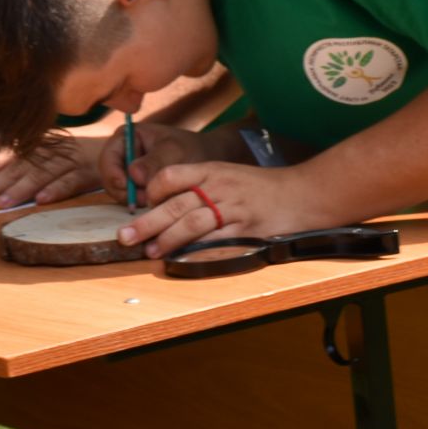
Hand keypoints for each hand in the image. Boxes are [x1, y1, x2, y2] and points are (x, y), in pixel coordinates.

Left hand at [0, 132, 99, 208]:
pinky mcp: (87, 173)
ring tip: (2, 203)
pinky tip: (42, 200)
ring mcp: (68, 160)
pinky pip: (71, 181)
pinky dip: (57, 189)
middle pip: (18, 167)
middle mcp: (48, 150)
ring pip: (41, 174)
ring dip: (21, 189)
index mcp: (35, 144)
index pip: (6, 157)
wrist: (112, 147)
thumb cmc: (69, 153)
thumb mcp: (41, 146)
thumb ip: (12, 147)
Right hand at [98, 121, 236, 206]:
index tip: (128, 189)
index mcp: (126, 137)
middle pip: (110, 178)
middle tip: (145, 201)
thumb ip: (154, 161)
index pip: (108, 158)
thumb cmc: (190, 148)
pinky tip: (156, 204)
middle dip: (125, 192)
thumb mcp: (174, 151)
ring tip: (155, 201)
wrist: (206, 160)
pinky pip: (130, 199)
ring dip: (134, 200)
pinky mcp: (135, 187)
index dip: (113, 175)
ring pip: (118, 192)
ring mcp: (127, 172)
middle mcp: (121, 154)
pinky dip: (140, 204)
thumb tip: (133, 175)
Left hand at [115, 161, 329, 258]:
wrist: (303, 193)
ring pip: (191, 223)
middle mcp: (219, 186)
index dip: (152, 191)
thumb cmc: (261, 186)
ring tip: (150, 251)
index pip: (172, 175)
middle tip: (124, 237)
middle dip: (146, 221)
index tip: (140, 205)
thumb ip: (199, 184)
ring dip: (167, 239)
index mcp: (212, 169)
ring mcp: (233, 208)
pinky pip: (216, 241)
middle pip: (175, 204)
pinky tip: (181, 259)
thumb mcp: (228, 174)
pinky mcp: (246, 229)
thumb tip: (164, 204)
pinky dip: (196, 251)